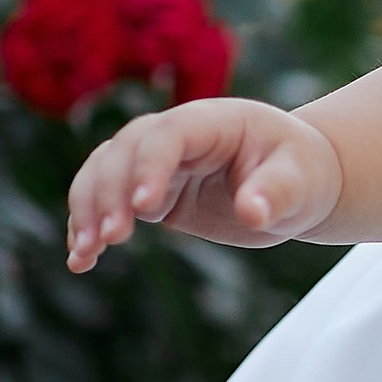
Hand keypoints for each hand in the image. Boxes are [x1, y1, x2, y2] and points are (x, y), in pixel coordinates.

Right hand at [65, 97, 342, 271]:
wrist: (295, 182)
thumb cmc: (301, 173)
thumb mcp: (301, 182)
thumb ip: (277, 193)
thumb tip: (253, 213)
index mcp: (212, 121)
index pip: (167, 135)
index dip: (150, 166)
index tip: (144, 209)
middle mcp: (176, 135)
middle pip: (124, 151)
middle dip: (110, 193)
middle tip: (111, 239)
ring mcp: (157, 162)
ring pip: (104, 172)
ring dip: (88, 210)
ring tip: (85, 254)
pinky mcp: (150, 191)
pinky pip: (107, 199)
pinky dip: (89, 225)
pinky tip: (81, 260)